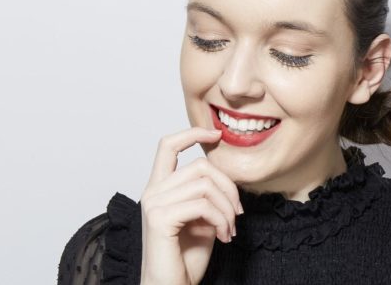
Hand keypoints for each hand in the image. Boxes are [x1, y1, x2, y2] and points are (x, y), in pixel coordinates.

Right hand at [139, 127, 242, 284]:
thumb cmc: (185, 258)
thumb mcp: (203, 218)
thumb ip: (207, 194)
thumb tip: (225, 176)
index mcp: (160, 188)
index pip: (168, 145)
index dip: (192, 132)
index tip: (216, 134)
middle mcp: (153, 192)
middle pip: (200, 165)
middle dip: (228, 187)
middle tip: (238, 214)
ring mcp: (154, 204)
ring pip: (205, 184)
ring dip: (227, 208)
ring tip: (230, 229)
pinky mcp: (160, 219)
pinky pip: (203, 205)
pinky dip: (221, 219)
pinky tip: (223, 236)